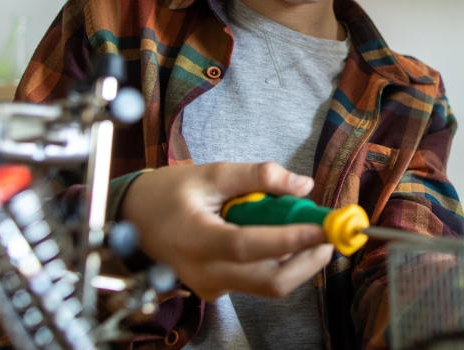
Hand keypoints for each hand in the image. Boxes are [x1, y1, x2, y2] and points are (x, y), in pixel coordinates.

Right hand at [120, 162, 333, 299]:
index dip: (290, 238)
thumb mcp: (211, 173)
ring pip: (268, 285)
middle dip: (308, 259)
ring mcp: (212, 287)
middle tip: (329, 233)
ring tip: (309, 229)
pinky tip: (282, 237)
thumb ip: (257, 176)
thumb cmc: (169, 194)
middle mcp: (205, 272)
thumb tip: (302, 185)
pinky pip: (258, 282)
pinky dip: (280, 261)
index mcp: (196, 239)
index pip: (249, 247)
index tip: (323, 226)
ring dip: (298, 260)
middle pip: (269, 281)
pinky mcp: (218, 290)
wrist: (133, 220)